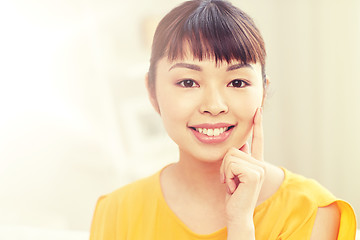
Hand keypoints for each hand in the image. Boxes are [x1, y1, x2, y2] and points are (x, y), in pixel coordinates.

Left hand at [220, 107, 265, 235]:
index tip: (258, 110)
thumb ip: (237, 159)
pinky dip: (226, 176)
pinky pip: (231, 165)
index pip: (257, 140)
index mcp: (256, 163)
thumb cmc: (233, 195)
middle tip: (229, 181)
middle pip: (233, 149)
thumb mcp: (232, 174)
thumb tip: (240, 144)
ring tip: (232, 185)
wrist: (237, 213)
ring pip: (230, 156)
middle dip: (224, 167)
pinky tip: (233, 187)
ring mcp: (259, 169)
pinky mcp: (254, 174)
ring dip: (225, 173)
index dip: (258, 124)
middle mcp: (260, 164)